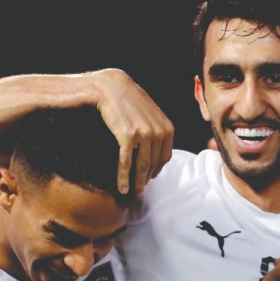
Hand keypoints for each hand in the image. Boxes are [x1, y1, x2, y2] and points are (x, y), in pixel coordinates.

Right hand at [91, 69, 174, 194]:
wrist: (111, 87)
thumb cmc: (129, 99)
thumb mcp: (150, 113)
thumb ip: (157, 129)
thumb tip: (157, 146)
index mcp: (168, 128)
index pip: (165, 157)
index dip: (157, 170)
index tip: (150, 178)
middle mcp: (159, 132)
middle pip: (154, 164)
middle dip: (147, 180)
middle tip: (140, 191)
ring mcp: (144, 134)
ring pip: (142, 167)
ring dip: (137, 183)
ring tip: (133, 193)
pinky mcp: (128, 136)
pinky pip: (126, 163)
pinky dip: (124, 178)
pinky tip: (122, 188)